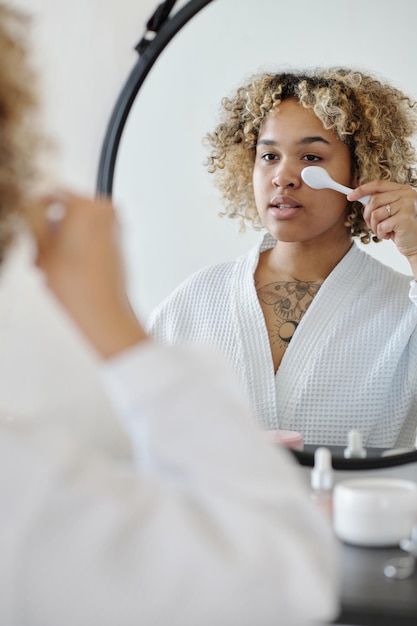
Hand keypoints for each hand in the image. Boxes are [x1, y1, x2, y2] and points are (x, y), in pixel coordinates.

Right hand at [29, 192, 146, 357]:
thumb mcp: (43, 247)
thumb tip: (30, 205)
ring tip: (49, 265)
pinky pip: (92, 236)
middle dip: (50, 232)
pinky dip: (77, 247)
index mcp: (87, 206)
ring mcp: (115, 227)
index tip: (29, 223)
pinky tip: (64, 269)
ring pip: (79, 226)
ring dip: (61, 242)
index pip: (52, 193)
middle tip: (39, 251)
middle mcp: (106, 212)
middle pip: (67, 212)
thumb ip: (33, 218)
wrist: (103, 311)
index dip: (36, 210)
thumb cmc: (79, 286)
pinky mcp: (118, 243)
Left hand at [348, 181, 416, 275]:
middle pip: (374, 200)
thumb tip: (359, 197)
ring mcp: (407, 205)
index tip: (350, 196)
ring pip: (375, 214)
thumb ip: (380, 203)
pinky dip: (381, 234)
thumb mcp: (391, 212)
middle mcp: (407, 195)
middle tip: (371, 225)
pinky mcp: (405, 218)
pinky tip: (389, 236)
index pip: (378, 185)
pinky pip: (381, 225)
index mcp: (403, 190)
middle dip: (367, 215)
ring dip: (375, 227)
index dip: (362, 190)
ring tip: (383, 232)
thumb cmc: (402, 229)